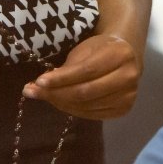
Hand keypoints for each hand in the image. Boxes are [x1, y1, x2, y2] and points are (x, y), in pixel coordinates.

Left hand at [24, 33, 141, 119]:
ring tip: (45, 97)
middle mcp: (128, 76)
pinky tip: (61, 103)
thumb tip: (38, 86)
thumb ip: (67, 68)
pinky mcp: (124, 109)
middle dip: (56, 93)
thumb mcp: (86, 49)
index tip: (38, 81)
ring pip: (86, 106)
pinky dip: (73, 110)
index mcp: (120, 54)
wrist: (127, 56)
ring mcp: (128, 95)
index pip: (86, 70)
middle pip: (85, 92)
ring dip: (61, 103)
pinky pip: (92, 114)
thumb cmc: (102, 49)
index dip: (61, 78)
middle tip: (34, 92)